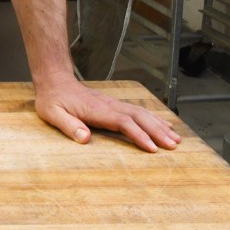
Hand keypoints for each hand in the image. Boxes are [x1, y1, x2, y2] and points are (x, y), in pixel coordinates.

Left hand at [34, 73, 181, 151]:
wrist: (54, 81)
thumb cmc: (52, 100)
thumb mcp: (52, 113)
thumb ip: (68, 125)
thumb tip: (85, 138)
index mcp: (97, 110)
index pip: (124, 123)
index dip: (139, 135)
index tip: (153, 148)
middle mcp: (110, 106)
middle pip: (139, 117)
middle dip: (158, 131)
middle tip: (174, 145)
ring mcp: (113, 104)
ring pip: (142, 113)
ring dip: (159, 125)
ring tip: (176, 138)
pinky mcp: (114, 105)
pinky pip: (138, 111)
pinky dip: (154, 118)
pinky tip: (164, 124)